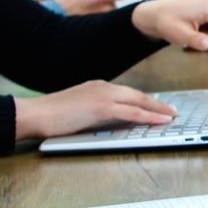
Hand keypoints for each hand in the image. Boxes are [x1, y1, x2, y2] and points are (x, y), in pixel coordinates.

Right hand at [14, 80, 177, 139]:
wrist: (35, 114)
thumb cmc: (50, 116)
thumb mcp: (77, 110)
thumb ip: (94, 112)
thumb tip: (108, 121)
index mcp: (96, 86)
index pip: (127, 93)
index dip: (144, 100)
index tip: (157, 106)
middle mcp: (102, 87)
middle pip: (137, 95)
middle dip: (157, 103)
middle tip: (172, 110)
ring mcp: (103, 95)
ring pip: (139, 102)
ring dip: (158, 109)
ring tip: (173, 115)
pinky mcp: (102, 107)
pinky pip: (132, 112)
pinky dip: (149, 115)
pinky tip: (160, 120)